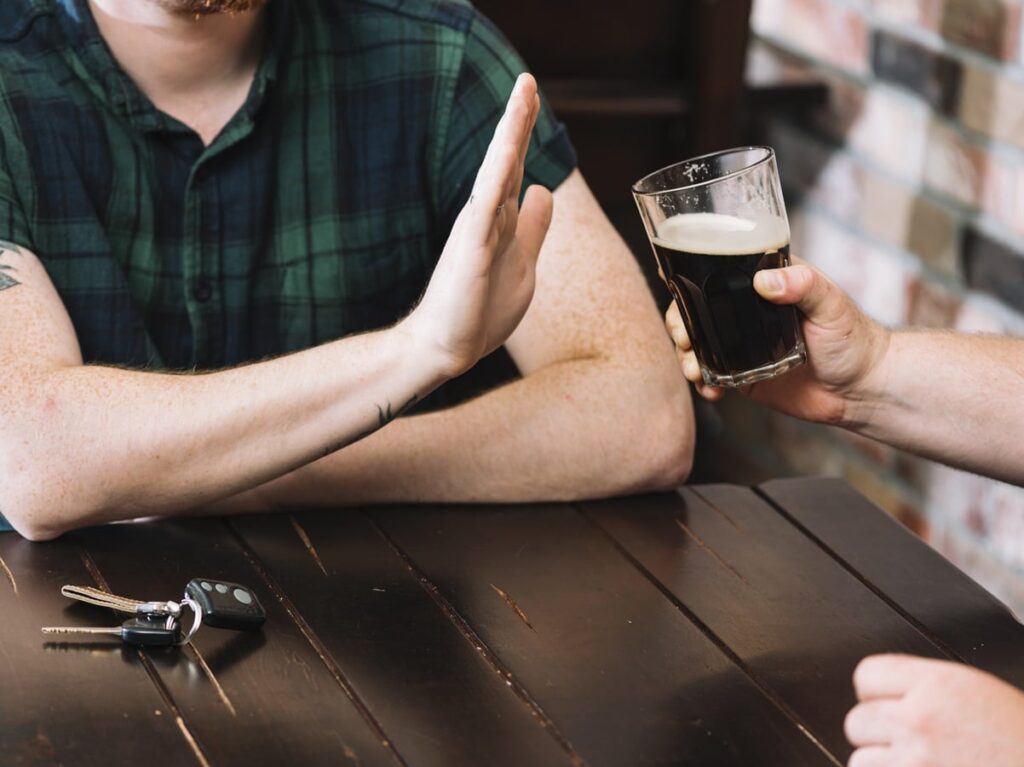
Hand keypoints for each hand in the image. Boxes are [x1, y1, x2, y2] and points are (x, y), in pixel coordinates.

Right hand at [404, 73, 553, 378]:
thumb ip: (532, 226)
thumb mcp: (522, 261)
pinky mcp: (472, 251)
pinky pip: (486, 207)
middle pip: (506, 159)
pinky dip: (497, 178)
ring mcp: (477, 231)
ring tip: (523, 95)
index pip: (516, 166)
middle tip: (528, 79)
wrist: (448, 347)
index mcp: (498, 218)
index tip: (532, 94)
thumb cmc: (480, 308)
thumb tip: (543, 189)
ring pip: (496, 173)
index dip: (525, 132)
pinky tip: (509, 151)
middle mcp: (485, 216)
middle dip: (518, 119)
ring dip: (510, 134)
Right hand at [665, 261, 889, 425]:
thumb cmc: (854, 339)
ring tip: (693, 368)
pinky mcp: (743, 374)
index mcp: (765, 285)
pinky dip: (703, 383)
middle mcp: (747, 312)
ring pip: (698, 343)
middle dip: (679, 323)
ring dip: (685, 355)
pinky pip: (711, 376)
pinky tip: (710, 390)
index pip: (718, 274)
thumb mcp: (831, 304)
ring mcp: (742, 344)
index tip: (679, 294)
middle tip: (684, 338)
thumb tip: (766, 280)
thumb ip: (803, 285)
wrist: (862, 390)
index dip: (690, 282)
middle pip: (697, 310)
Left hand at [845, 654, 1023, 766]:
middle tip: (904, 741)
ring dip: (882, 765)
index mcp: (937, 685)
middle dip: (876, 732)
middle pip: (857, 720)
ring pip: (861, 760)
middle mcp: (919, 719)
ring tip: (914, 764)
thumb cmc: (1021, 736)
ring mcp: (915, 760)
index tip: (883, 702)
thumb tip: (890, 693)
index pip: (866, 674)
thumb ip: (928, 688)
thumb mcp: (977, 692)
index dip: (874, 691)